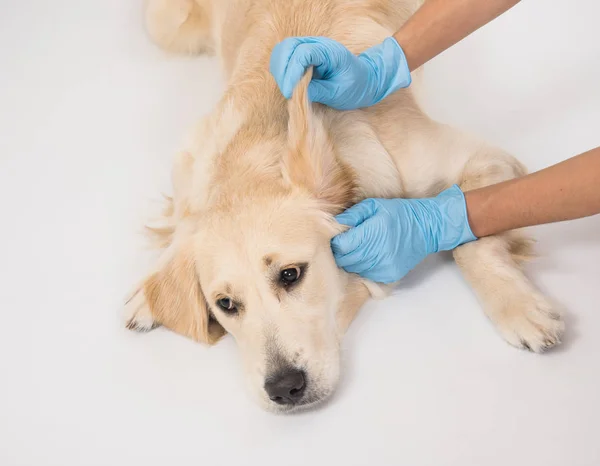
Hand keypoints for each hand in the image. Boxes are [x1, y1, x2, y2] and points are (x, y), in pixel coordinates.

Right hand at [269, 36, 410, 109]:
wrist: (364, 81)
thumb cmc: (355, 87)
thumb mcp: (338, 93)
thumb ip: (318, 91)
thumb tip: (295, 92)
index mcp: (329, 51)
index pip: (302, 53)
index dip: (292, 73)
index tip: (289, 93)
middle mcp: (317, 44)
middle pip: (287, 47)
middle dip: (282, 70)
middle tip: (287, 92)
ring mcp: (309, 47)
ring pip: (282, 50)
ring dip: (280, 70)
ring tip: (288, 89)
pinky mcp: (303, 55)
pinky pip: (284, 56)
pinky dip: (281, 69)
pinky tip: (288, 83)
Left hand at [331, 186, 476, 282]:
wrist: (428, 228)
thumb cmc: (399, 213)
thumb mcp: (375, 206)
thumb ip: (353, 215)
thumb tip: (334, 225)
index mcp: (373, 233)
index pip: (341, 246)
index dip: (335, 242)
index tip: (337, 236)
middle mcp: (377, 253)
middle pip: (345, 260)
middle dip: (341, 252)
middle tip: (347, 242)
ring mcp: (384, 267)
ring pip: (354, 269)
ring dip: (352, 260)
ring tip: (360, 248)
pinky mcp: (390, 276)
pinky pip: (366, 275)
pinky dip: (364, 267)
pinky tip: (371, 256)